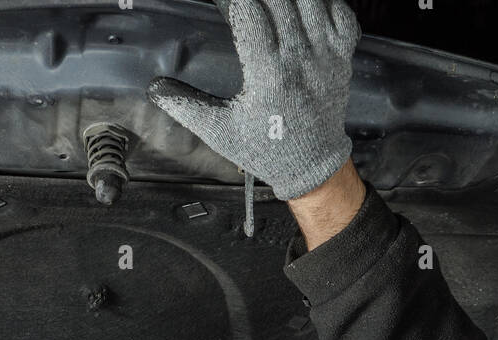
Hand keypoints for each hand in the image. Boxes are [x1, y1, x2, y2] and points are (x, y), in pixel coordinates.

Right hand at [147, 0, 360, 201]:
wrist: (312, 166)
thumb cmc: (267, 149)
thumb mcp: (221, 132)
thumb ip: (186, 107)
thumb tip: (156, 88)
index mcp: (268, 75)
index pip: (249, 11)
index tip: (224, 1)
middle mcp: (299, 59)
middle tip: (246, 3)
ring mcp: (325, 55)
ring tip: (269, 5)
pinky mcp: (342, 55)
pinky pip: (339, 11)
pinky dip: (322, 3)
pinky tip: (302, 9)